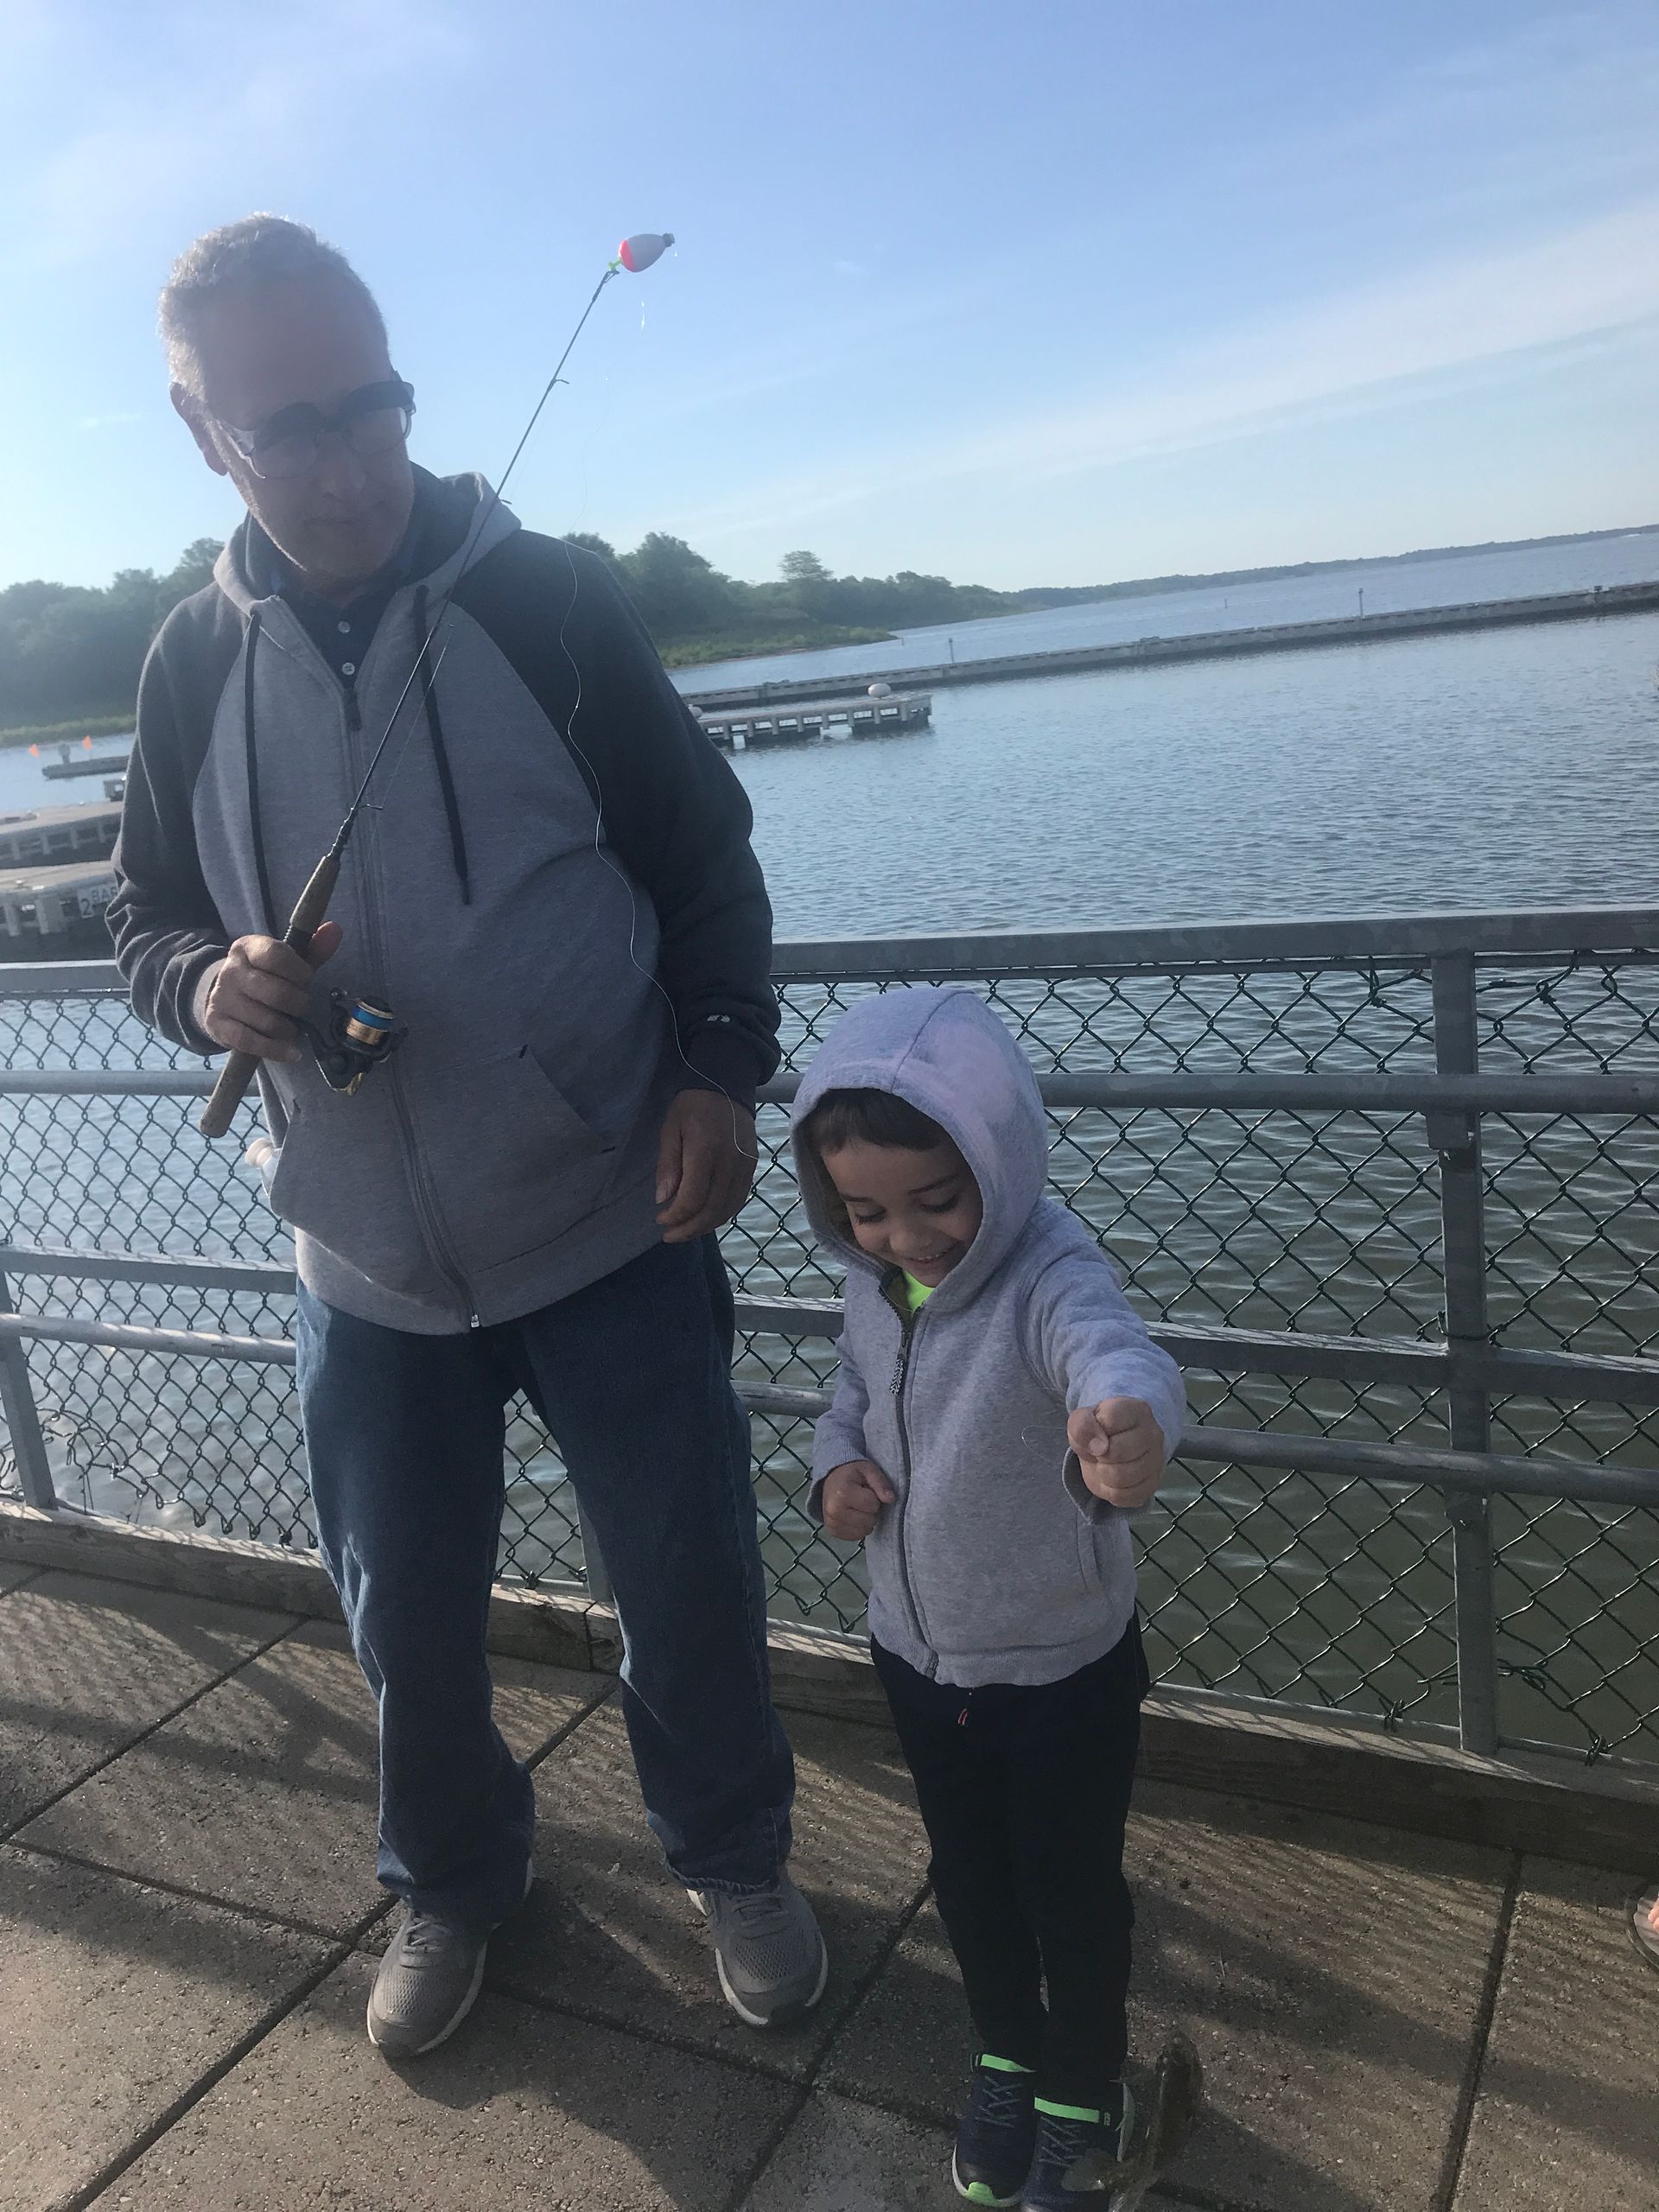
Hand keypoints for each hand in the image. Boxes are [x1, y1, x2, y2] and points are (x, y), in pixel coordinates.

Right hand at [201, 925, 342, 1062]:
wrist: (224, 997)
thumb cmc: (265, 977)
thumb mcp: (287, 961)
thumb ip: (313, 949)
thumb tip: (335, 929)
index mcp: (247, 948)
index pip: (275, 955)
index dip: (299, 971)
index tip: (307, 979)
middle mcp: (230, 971)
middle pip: (275, 992)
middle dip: (299, 1004)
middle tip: (302, 1007)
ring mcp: (220, 998)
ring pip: (266, 1020)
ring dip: (289, 1029)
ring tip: (292, 1027)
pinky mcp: (216, 1023)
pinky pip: (250, 1041)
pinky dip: (276, 1050)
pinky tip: (291, 1052)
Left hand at [656, 1088, 756, 1243]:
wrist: (726, 1085)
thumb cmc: (692, 1107)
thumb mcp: (670, 1129)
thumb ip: (668, 1165)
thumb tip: (663, 1199)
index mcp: (706, 1151)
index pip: (694, 1197)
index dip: (676, 1215)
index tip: (660, 1219)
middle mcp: (730, 1162)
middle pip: (713, 1210)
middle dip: (689, 1228)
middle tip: (670, 1235)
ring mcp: (745, 1166)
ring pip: (728, 1209)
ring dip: (706, 1226)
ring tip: (686, 1231)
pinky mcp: (752, 1167)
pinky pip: (738, 1199)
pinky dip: (721, 1214)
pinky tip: (705, 1217)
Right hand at [821, 1459, 895, 1540]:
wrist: (831, 1481)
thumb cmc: (850, 1474)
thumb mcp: (868, 1469)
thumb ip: (881, 1482)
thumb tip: (890, 1498)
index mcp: (842, 1493)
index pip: (873, 1505)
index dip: (874, 1498)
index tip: (865, 1490)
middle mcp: (834, 1511)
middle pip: (869, 1520)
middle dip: (870, 1510)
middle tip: (861, 1499)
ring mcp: (832, 1524)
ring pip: (864, 1531)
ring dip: (865, 1520)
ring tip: (857, 1507)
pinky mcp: (833, 1532)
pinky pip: (857, 1536)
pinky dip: (859, 1527)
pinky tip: (853, 1515)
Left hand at [1068, 1397, 1165, 1508]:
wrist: (1113, 1446)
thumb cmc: (1098, 1429)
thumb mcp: (1082, 1419)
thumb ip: (1082, 1425)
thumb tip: (1098, 1447)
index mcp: (1137, 1410)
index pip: (1111, 1419)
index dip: (1094, 1428)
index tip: (1096, 1431)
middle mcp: (1153, 1434)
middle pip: (1116, 1452)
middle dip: (1098, 1455)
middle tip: (1099, 1452)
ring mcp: (1156, 1461)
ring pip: (1121, 1478)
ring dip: (1103, 1474)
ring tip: (1105, 1465)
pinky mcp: (1152, 1485)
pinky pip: (1124, 1497)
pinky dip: (1110, 1492)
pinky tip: (1113, 1479)